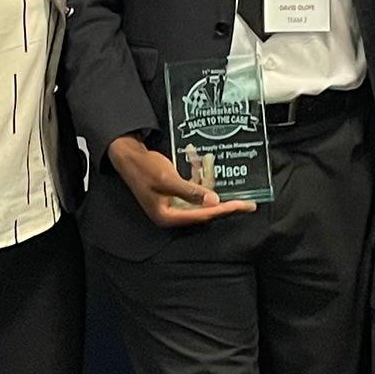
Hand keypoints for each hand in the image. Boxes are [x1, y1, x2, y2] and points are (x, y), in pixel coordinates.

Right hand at [108, 134, 257, 227]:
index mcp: (168, 216)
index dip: (225, 210)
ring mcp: (174, 203)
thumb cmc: (144, 169)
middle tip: (246, 202)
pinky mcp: (175, 193)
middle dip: (224, 202)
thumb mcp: (167, 179)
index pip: (203, 215)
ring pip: (201, 197)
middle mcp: (173, 213)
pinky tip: (199, 159)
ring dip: (208, 180)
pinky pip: (193, 187)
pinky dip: (197, 175)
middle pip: (205, 210)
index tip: (242, 206)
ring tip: (216, 168)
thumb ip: (190, 191)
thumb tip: (214, 201)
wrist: (128, 156)